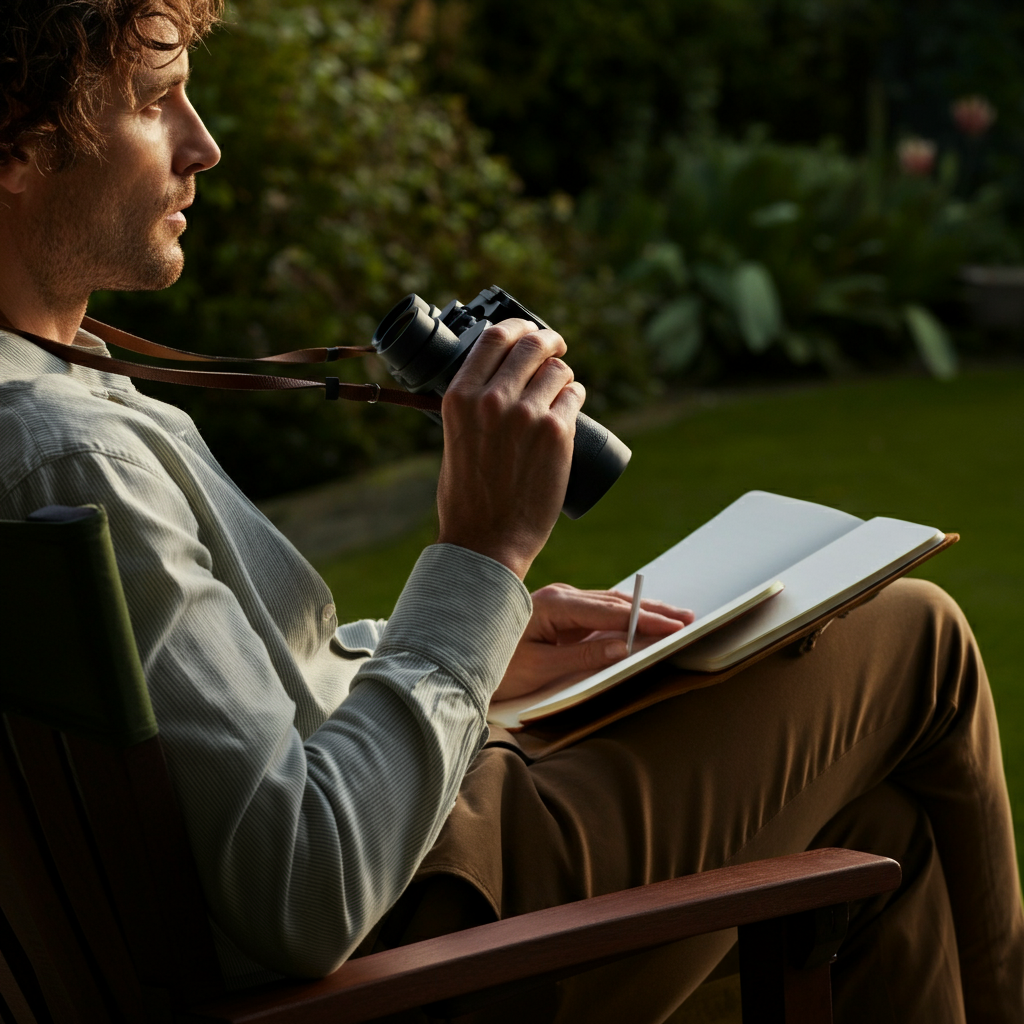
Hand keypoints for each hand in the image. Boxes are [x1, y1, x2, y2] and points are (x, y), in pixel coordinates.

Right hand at [436, 318, 584, 579]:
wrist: (487, 539)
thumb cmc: (468, 496)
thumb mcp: (455, 438)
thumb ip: (471, 406)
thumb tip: (498, 379)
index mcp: (459, 397)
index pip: (494, 337)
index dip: (518, 326)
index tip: (529, 330)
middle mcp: (491, 399)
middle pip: (532, 345)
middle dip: (549, 342)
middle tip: (556, 349)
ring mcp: (526, 415)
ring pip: (559, 371)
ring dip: (564, 375)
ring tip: (562, 389)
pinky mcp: (556, 433)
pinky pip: (574, 398)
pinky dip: (575, 398)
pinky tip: (571, 405)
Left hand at [492, 583, 694, 701]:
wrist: (459, 654)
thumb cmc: (497, 666)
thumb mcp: (540, 668)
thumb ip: (583, 657)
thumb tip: (623, 646)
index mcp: (554, 606)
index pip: (610, 612)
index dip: (644, 620)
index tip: (674, 625)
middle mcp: (559, 597)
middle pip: (615, 602)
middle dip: (652, 610)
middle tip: (687, 618)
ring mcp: (560, 602)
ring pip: (609, 604)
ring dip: (641, 610)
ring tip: (674, 616)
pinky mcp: (560, 612)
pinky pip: (599, 612)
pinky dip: (624, 615)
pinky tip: (642, 617)